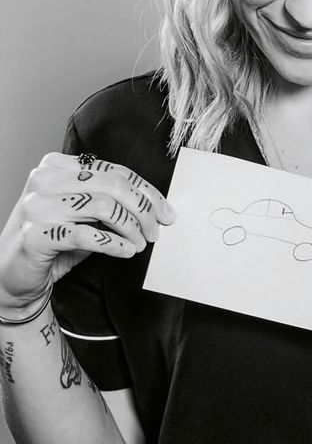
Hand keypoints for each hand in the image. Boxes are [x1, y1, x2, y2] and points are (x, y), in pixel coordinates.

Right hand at [0, 153, 175, 313]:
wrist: (11, 276)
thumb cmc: (52, 242)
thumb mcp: (82, 215)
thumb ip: (109, 202)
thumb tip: (154, 207)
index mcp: (56, 166)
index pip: (113, 171)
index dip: (146, 192)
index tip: (165, 211)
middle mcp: (44, 180)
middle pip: (112, 186)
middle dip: (143, 210)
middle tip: (156, 230)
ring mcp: (37, 206)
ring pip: (103, 207)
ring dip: (131, 228)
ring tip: (140, 244)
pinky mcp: (36, 234)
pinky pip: (87, 235)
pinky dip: (113, 244)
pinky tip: (125, 251)